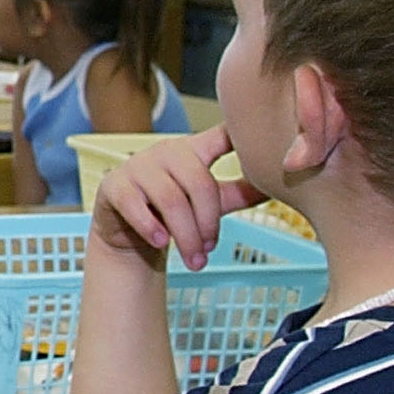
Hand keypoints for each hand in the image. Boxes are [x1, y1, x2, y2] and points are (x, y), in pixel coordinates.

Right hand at [90, 125, 253, 271]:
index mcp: (194, 149)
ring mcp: (138, 166)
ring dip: (185, 235)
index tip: (259, 138)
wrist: (127, 232)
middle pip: (199, 182)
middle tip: (210, 250)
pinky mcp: (114, 186)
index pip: (221, 135)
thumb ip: (242, 191)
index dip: (239, 134)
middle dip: (208, 222)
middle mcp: (166, 151)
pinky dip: (151, 227)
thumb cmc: (173, 212)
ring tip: (194, 260)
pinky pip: (135, 205)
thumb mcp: (211, 201)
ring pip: (170, 199)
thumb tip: (280, 185)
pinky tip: (161, 242)